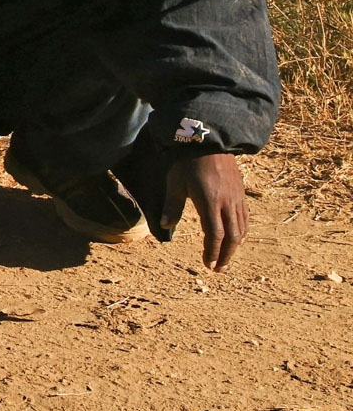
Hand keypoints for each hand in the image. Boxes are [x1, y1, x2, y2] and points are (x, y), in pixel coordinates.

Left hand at [164, 152, 247, 271]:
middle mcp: (227, 203)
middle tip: (219, 269)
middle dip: (226, 255)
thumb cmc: (188, 162)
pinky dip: (242, 232)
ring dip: (235, 246)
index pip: (215, 234)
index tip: (208, 264)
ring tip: (226, 258)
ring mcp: (237, 199)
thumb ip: (172, 206)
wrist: (209, 141)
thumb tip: (164, 226)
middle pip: (232, 237)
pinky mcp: (241, 194)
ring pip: (241, 229)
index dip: (212, 251)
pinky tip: (237, 238)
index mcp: (210, 202)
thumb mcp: (175, 183)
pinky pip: (245, 218)